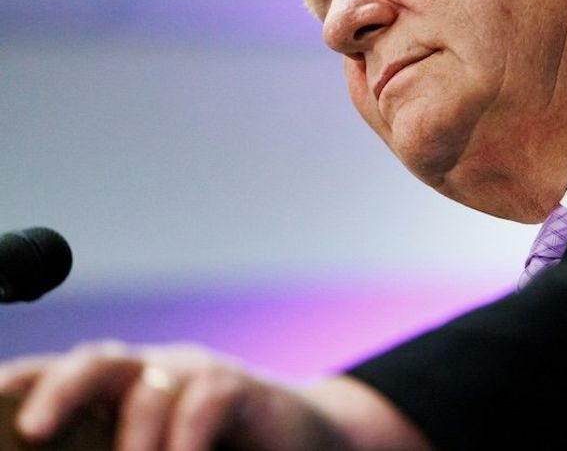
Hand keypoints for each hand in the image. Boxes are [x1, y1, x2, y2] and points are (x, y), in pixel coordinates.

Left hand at [0, 341, 369, 450]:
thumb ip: (108, 446)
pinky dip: (186, 435)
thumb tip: (53, 448)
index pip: (61, 371)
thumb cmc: (220, 450)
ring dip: (135, 434)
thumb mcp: (154, 449)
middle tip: (37, 429)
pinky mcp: (241, 387)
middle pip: (96, 361)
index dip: (25, 378)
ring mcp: (198, 374)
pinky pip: (206, 400)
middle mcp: (154, 370)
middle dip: (58, 388)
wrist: (304, 438)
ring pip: (149, 383)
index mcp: (122, 386)